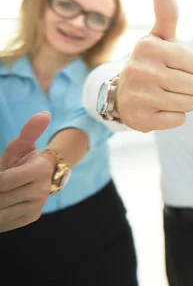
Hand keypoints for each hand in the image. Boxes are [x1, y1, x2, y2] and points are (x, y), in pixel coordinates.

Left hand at [0, 112, 53, 231]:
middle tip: (0, 184)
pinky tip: (2, 204)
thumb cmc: (25, 159)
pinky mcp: (31, 217)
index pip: (3, 182)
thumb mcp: (22, 145)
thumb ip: (30, 131)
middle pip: (1, 198)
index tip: (0, 171)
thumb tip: (44, 114)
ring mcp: (37, 206)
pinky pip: (5, 222)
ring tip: (1, 193)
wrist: (41, 178)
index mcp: (39, 170)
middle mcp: (41, 190)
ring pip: (1, 213)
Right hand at [115, 0, 192, 131]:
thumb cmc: (150, 62)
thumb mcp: (158, 37)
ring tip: (165, 94)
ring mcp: (140, 96)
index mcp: (150, 48)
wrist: (122, 95)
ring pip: (190, 104)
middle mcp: (142, 70)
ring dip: (183, 101)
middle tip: (170, 82)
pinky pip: (179, 120)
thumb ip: (166, 12)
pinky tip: (158, 108)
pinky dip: (173, 116)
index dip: (192, 68)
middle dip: (189, 86)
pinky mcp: (141, 120)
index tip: (175, 66)